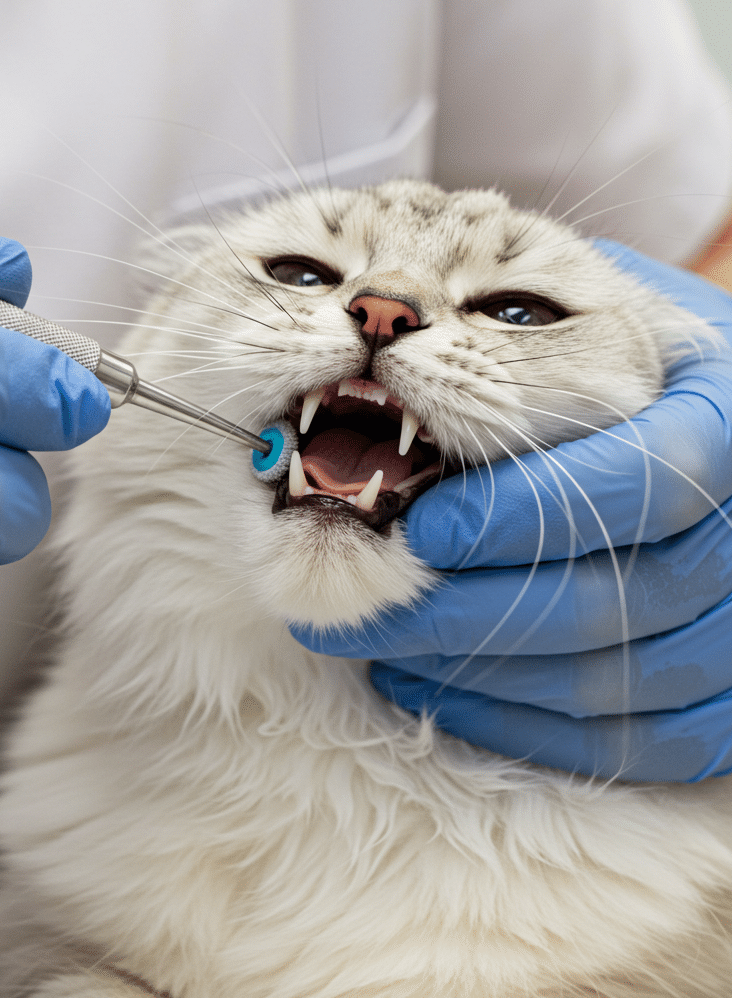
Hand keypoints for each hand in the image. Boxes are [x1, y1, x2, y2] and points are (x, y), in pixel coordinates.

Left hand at [292, 241, 731, 782]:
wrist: (691, 422)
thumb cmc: (620, 357)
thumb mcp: (591, 300)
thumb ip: (516, 314)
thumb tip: (385, 324)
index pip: (648, 480)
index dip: (524, 512)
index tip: (421, 528)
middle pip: (613, 602)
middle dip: (463, 613)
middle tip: (351, 606)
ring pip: (605, 686)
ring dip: (471, 673)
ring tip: (375, 640)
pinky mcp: (724, 703)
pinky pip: (621, 745)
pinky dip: (513, 725)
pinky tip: (430, 683)